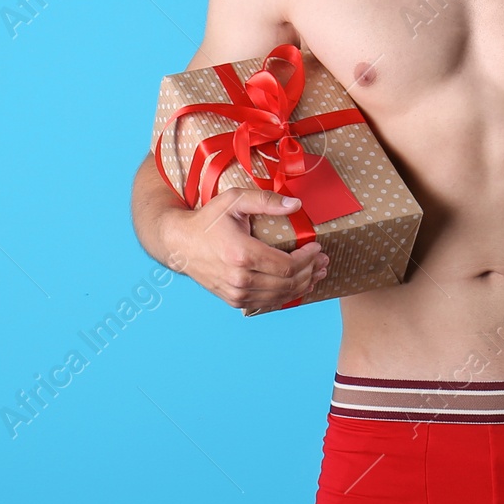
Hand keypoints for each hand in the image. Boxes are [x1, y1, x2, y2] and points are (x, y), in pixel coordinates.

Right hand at [162, 187, 327, 312]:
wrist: (180, 244)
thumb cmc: (208, 220)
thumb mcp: (234, 200)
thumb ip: (265, 200)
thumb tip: (296, 204)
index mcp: (242, 254)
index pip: (286, 266)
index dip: (307, 259)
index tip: (318, 248)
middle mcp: (239, 278)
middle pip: (287, 283)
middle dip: (311, 272)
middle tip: (323, 261)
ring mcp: (236, 293)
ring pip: (279, 297)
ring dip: (303, 286)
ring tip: (317, 274)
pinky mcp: (233, 300)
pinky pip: (267, 303)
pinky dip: (286, 296)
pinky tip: (298, 286)